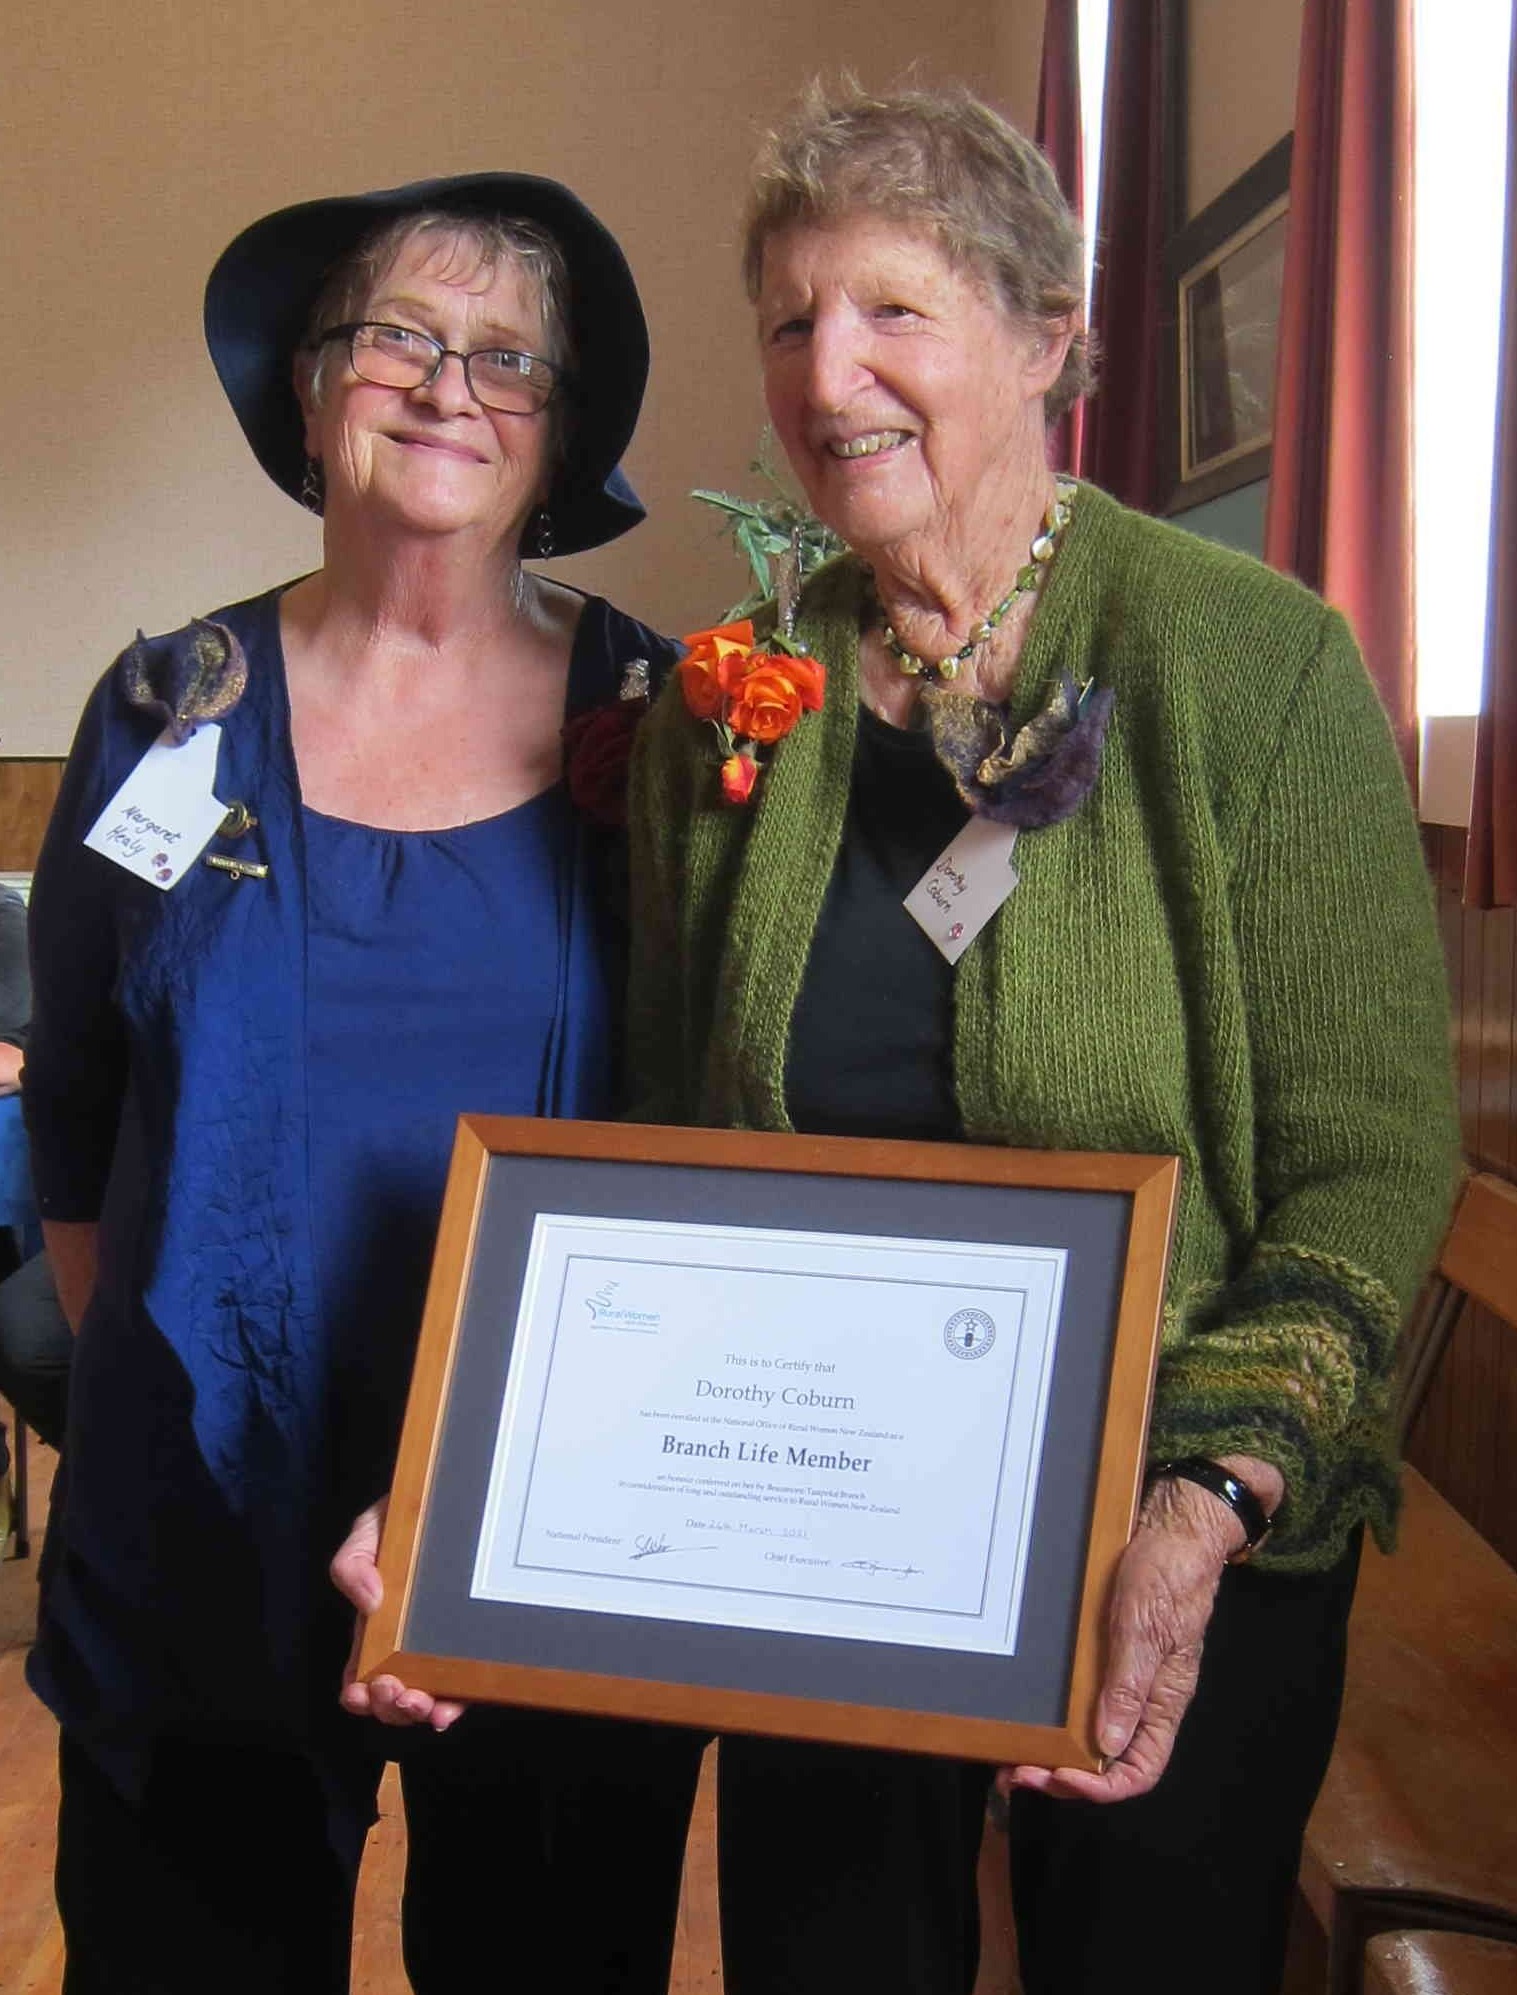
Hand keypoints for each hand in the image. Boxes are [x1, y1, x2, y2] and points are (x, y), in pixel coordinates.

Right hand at [331, 1496, 465, 1732]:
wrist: (449, 1496)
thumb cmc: (402, 1517)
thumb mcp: (367, 1534)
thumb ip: (352, 1564)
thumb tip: (370, 1602)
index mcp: (377, 1625)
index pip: (360, 1674)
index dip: (357, 1694)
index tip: (360, 1691)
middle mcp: (408, 1643)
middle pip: (392, 1694)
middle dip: (389, 1706)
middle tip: (394, 1690)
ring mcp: (443, 1646)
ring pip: (427, 1698)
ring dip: (418, 1711)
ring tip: (421, 1702)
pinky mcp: (474, 1643)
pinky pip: (465, 1682)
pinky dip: (454, 1703)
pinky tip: (448, 1709)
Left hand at [995, 1454, 1282, 1804]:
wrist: (1172, 1528)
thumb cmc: (1167, 1575)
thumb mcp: (1145, 1627)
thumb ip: (1129, 1686)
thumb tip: (1107, 1746)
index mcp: (1163, 1702)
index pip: (1138, 1772)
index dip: (1099, 1788)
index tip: (1055, 1775)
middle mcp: (1144, 1700)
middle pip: (1108, 1764)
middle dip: (1063, 1777)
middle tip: (1015, 1773)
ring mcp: (1124, 1679)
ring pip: (1091, 1739)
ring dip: (1054, 1753)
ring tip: (1012, 1756)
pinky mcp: (1108, 1658)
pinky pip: (1083, 1703)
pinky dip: (1057, 1720)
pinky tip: (1031, 1716)